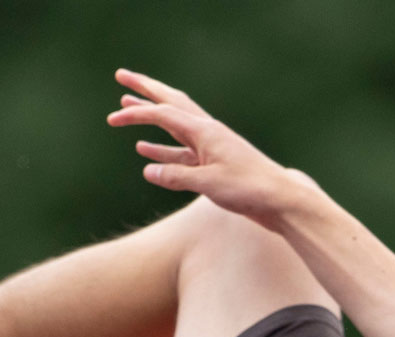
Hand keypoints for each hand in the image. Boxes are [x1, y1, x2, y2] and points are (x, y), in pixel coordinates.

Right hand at [106, 68, 312, 227]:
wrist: (279, 200)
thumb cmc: (249, 189)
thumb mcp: (210, 183)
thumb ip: (177, 177)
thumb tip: (149, 170)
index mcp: (205, 131)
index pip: (164, 114)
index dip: (137, 113)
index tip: (114, 117)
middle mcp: (207, 133)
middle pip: (170, 104)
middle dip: (144, 90)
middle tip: (121, 77)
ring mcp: (209, 148)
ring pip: (173, 126)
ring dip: (149, 117)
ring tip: (127, 107)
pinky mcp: (212, 165)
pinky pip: (180, 153)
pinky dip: (161, 150)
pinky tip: (145, 151)